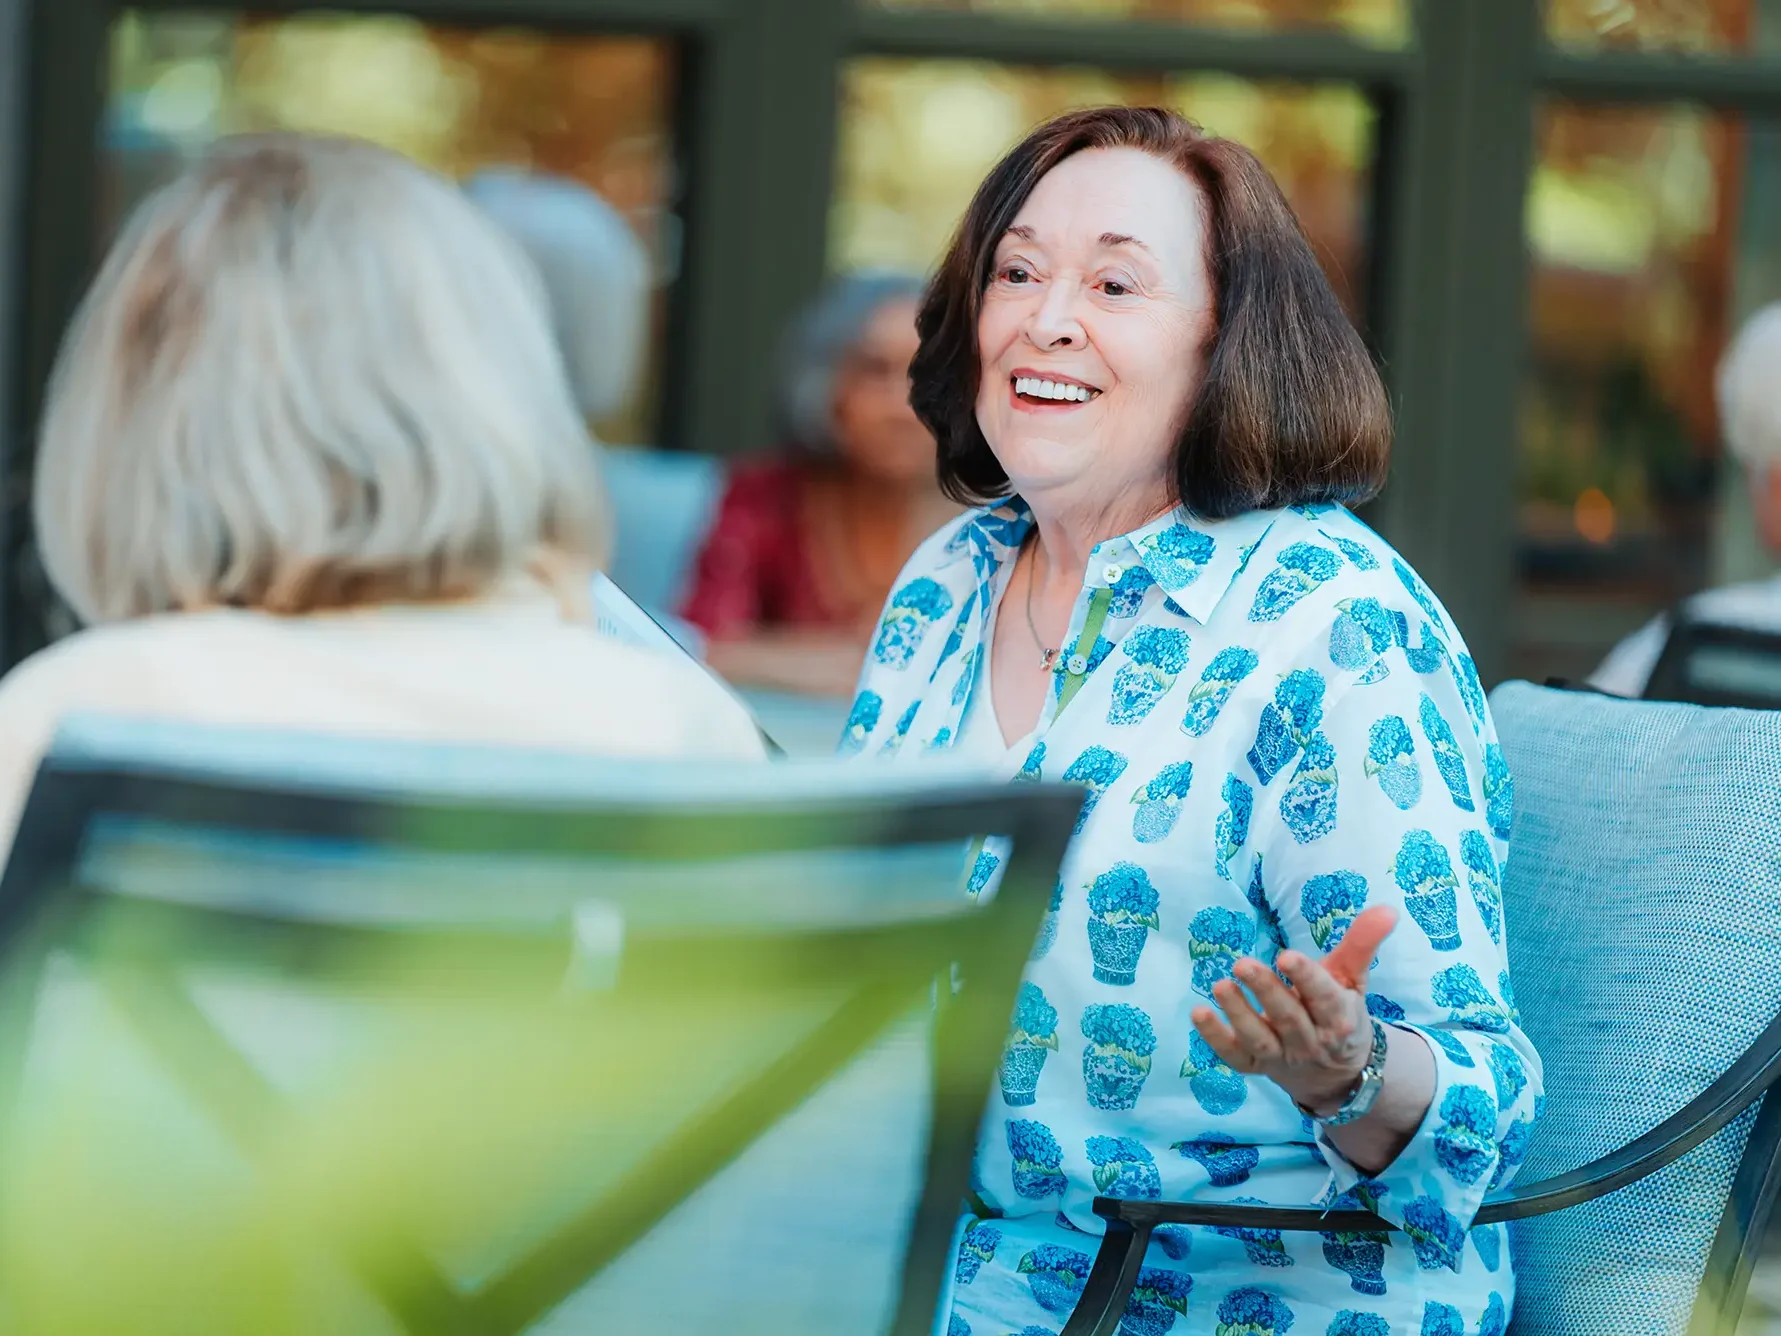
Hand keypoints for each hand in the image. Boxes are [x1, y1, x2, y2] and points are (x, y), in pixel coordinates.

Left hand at [1190, 905, 1397, 1115]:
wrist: (1336, 1073)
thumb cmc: (1340, 1012)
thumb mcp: (1353, 979)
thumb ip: (1362, 944)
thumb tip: (1387, 909)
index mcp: (1338, 1018)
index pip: (1323, 998)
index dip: (1306, 978)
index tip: (1286, 956)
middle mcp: (1310, 1041)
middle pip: (1288, 1018)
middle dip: (1265, 991)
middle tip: (1241, 964)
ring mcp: (1281, 1057)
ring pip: (1259, 1038)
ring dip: (1238, 1015)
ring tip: (1219, 985)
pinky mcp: (1256, 1066)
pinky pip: (1234, 1057)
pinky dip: (1215, 1040)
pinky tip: (1198, 1014)